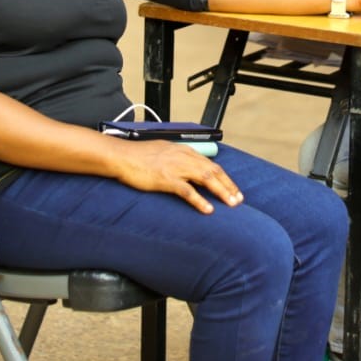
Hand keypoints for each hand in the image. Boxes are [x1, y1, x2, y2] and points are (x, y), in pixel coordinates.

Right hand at [114, 139, 242, 213]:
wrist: (121, 156)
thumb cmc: (138, 156)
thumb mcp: (163, 152)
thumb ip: (177, 158)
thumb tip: (187, 169)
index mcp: (184, 151)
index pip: (210, 164)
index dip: (224, 177)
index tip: (233, 189)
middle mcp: (183, 157)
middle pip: (213, 171)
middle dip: (228, 185)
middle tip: (239, 199)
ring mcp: (175, 167)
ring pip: (206, 179)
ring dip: (221, 192)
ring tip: (231, 204)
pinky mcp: (166, 179)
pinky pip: (187, 191)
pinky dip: (200, 200)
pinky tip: (208, 209)